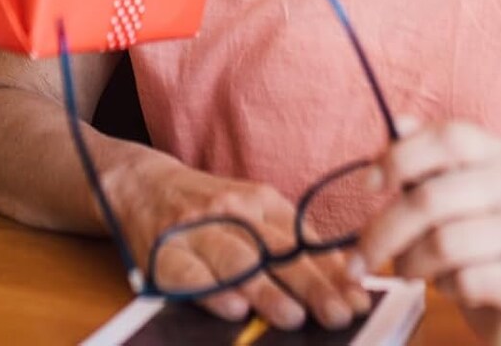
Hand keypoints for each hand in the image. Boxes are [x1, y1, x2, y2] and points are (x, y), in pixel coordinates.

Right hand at [107, 156, 371, 330]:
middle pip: (275, 250)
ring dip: (266, 290)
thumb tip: (346, 279)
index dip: (333, 272)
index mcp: (259, 201)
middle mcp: (230, 211)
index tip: (359, 300)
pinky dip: (212, 291)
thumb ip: (293, 242)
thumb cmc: (210, 208)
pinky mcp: (164, 252)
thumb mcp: (254, 210)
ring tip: (293, 316)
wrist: (142, 184)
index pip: (303, 239)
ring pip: (236, 260)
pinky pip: (190, 273)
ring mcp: (196, 230)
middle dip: (310, 284)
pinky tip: (233, 308)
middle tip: (338, 313)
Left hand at [356, 120, 500, 338]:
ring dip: (412, 262)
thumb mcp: (446, 185)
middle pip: (435, 198)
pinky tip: (449, 285)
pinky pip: (469, 281)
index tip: (368, 185)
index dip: (401, 158)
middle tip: (362, 255)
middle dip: (386, 230)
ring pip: (447, 244)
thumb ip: (419, 156)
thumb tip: (396, 125)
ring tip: (407, 268)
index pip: (449, 139)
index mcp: (496, 152)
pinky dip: (445, 286)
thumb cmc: (477, 226)